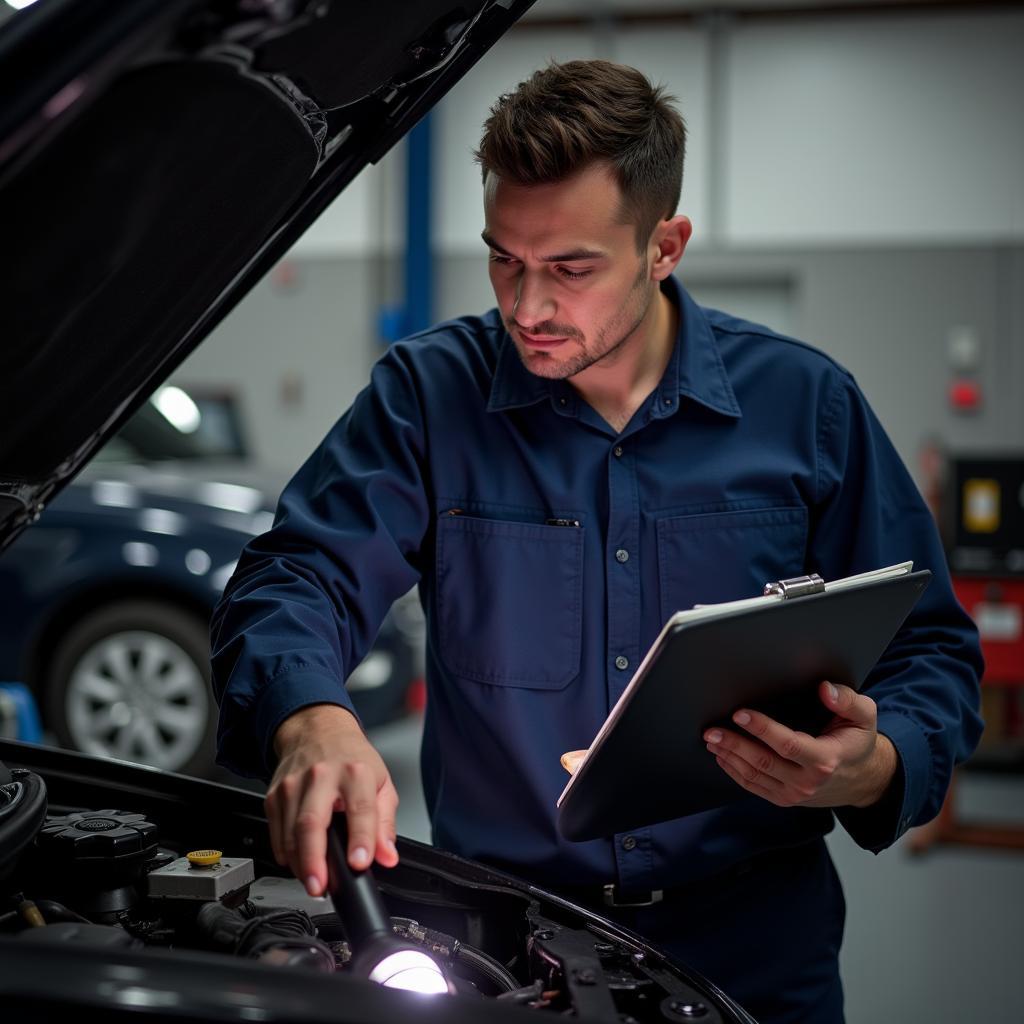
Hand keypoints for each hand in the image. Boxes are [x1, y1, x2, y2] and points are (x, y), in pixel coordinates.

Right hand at [266, 704, 398, 896]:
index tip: (359, 863)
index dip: (362, 839)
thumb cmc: (352, 759)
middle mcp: (322, 776)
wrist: (318, 730)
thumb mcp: (381, 783)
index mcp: (355, 772)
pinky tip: (298, 862)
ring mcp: (294, 785)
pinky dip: (285, 853)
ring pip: (290, 832)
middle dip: (314, 860)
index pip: (360, 808)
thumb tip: (387, 856)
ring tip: (313, 881)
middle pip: (312, 823)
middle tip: (320, 887)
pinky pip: (275, 833)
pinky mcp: (275, 794)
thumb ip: (385, 824)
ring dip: (299, 864)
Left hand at [703, 681, 896, 808]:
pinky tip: (723, 757)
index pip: (787, 744)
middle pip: (763, 762)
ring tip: (711, 740)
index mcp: (826, 759)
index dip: (762, 729)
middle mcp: (808, 781)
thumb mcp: (864, 717)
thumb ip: (847, 700)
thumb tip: (825, 689)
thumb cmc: (858, 742)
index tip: (740, 713)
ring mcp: (795, 794)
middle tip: (712, 730)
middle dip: (734, 744)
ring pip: (754, 776)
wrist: (863, 780)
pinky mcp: (785, 799)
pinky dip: (734, 772)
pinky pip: (754, 787)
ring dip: (729, 757)